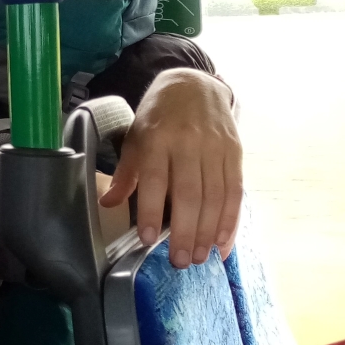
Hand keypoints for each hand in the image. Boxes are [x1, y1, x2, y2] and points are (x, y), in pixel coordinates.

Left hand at [99, 69, 242, 267]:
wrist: (193, 84)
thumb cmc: (158, 116)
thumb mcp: (135, 137)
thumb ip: (126, 173)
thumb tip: (108, 204)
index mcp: (158, 138)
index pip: (154, 179)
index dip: (149, 210)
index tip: (146, 239)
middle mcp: (189, 143)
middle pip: (189, 194)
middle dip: (184, 231)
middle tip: (178, 261)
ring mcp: (216, 149)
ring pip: (214, 197)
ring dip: (207, 232)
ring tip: (198, 258)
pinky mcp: (236, 154)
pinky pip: (235, 192)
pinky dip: (230, 220)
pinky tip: (222, 243)